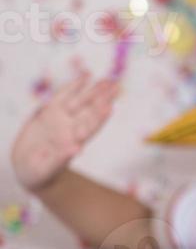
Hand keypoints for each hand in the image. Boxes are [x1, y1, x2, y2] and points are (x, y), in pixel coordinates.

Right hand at [11, 74, 118, 192]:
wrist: (27, 166)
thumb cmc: (39, 173)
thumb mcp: (46, 169)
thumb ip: (60, 159)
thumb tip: (77, 149)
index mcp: (74, 142)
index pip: (90, 128)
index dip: (100, 118)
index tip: (110, 107)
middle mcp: (71, 128)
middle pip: (90, 112)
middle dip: (103, 99)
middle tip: (115, 86)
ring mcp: (61, 119)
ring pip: (80, 101)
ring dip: (94, 90)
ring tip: (107, 80)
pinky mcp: (50, 113)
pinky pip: (63, 96)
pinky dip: (74, 86)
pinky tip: (86, 76)